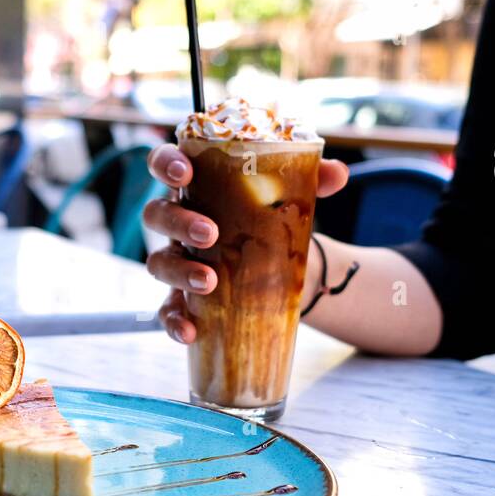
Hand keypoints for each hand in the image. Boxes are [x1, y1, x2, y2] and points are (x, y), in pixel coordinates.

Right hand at [143, 143, 349, 343]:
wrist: (281, 264)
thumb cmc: (272, 217)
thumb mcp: (291, 195)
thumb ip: (312, 179)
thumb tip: (337, 173)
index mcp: (196, 185)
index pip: (165, 164)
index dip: (166, 164)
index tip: (184, 172)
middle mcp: (178, 220)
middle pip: (157, 215)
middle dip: (178, 223)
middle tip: (210, 233)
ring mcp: (177, 259)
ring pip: (158, 263)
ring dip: (179, 271)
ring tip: (210, 282)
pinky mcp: (183, 296)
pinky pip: (167, 309)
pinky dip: (174, 321)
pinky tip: (190, 331)